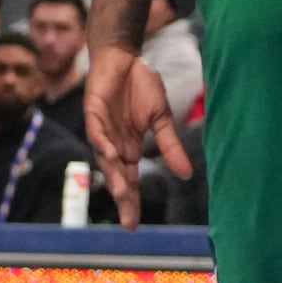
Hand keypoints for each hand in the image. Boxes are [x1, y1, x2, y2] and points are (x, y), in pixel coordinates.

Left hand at [83, 43, 192, 228]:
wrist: (124, 56)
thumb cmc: (140, 85)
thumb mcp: (160, 118)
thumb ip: (169, 145)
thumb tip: (187, 173)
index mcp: (128, 148)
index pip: (129, 180)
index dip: (131, 202)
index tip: (134, 226)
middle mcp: (113, 144)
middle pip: (117, 177)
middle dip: (123, 198)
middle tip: (129, 222)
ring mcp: (101, 129)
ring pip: (106, 159)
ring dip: (114, 176)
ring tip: (122, 195)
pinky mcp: (93, 112)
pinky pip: (96, 132)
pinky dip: (103, 144)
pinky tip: (112, 156)